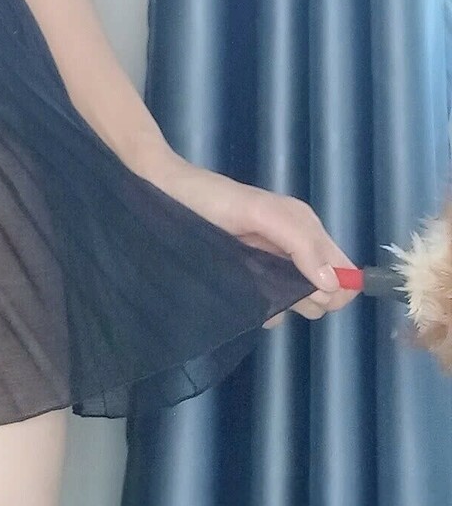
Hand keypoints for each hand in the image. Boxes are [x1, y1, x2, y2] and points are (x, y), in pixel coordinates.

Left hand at [147, 156, 357, 326]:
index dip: (337, 288)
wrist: (163, 194)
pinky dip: (258, 309)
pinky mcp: (245, 283)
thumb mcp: (259, 210)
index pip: (343, 272)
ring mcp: (268, 269)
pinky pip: (267, 311)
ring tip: (248, 281)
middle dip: (306, 298)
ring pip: (294, 305)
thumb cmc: (211, 198)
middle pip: (323, 295)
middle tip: (272, 280)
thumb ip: (299, 240)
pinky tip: (237, 293)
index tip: (314, 291)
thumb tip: (332, 283)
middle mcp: (292, 252)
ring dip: (278, 304)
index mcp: (304, 231)